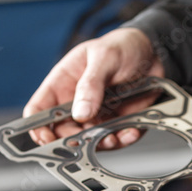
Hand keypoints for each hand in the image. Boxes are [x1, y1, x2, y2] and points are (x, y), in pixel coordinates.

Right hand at [23, 27, 164, 146]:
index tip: (46, 137)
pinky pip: (115, 138)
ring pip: (89, 140)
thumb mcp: (104, 57)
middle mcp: (77, 102)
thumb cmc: (122, 46)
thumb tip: (80, 112)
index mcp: (63, 82)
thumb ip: (90, 84)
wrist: (154, 52)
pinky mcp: (116, 122)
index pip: (39, 109)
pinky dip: (123, 139)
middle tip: (84, 141)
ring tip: (111, 138)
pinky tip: (129, 131)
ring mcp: (96, 115)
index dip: (37, 126)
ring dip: (99, 143)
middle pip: (63, 131)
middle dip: (72, 140)